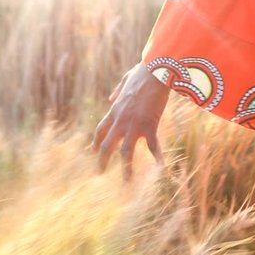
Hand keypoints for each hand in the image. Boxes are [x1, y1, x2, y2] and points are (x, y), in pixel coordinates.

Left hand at [91, 63, 170, 180]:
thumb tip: (110, 98)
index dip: (96, 142)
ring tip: (126, 184)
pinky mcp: (149, 125)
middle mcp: (120, 120)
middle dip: (102, 161)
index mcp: (114, 110)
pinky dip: (157, 158)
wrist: (155, 70)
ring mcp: (133, 124)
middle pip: (106, 146)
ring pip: (125, 152)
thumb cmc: (143, 72)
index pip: (100, 130)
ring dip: (125, 169)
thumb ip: (116, 91)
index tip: (93, 151)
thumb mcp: (125, 80)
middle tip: (99, 174)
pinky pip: (152, 146)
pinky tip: (160, 169)